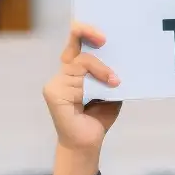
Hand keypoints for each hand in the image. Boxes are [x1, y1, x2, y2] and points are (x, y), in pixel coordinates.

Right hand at [44, 23, 121, 174]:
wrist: (88, 143)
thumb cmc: (98, 116)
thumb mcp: (111, 90)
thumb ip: (110, 73)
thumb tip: (121, 55)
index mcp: (75, 68)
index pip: (75, 41)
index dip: (85, 31)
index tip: (103, 33)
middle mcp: (63, 72)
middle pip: (76, 46)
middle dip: (89, 35)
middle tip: (105, 39)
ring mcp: (56, 82)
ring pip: (81, 64)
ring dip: (101, 72)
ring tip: (115, 83)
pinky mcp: (53, 92)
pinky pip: (76, 81)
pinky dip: (92, 86)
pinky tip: (99, 96)